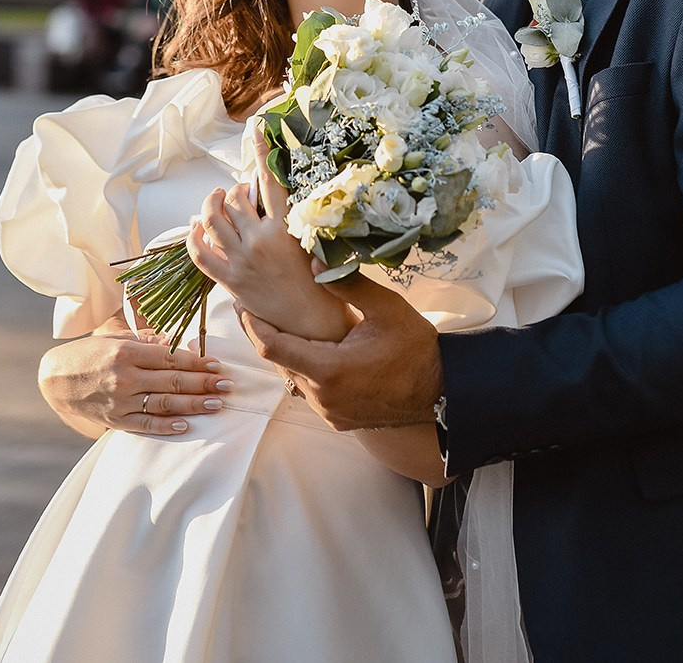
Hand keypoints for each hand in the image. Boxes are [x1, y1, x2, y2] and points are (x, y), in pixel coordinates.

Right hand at [38, 323, 232, 437]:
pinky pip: (145, 424)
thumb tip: (175, 341)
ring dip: (194, 404)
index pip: (171, 357)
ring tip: (217, 404)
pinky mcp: (115, 420)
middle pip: (173, 381)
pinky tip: (186, 425)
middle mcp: (126, 376)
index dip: (197, 361)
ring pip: (164, 404)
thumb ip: (147, 340)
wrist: (55, 379)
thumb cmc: (89, 353)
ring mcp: (121, 401)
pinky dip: (166, 426)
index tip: (218, 365)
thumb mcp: (116, 338)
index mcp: (128, 352)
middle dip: (203, 383)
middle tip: (227, 385)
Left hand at [187, 132, 350, 341]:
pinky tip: (195, 229)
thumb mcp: (314, 243)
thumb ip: (295, 219)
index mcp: (287, 227)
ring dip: (210, 204)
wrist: (313, 325)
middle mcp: (261, 240)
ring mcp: (243, 260)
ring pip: (213, 220)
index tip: (255, 130)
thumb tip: (271, 197)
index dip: (261, 152)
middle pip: (236, 198)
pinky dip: (193, 237)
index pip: (269, 181)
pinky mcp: (230, 281)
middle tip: (238, 192)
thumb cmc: (321, 284)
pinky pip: (200, 254)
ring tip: (215, 200)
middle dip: (234, 189)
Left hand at [235, 268, 443, 431]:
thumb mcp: (385, 308)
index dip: (253, 326)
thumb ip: (347, 285)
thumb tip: (312, 262)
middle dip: (268, 335)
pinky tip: (314, 349)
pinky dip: (306, 369)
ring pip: (294, 377)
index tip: (242, 305)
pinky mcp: (338, 420)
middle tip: (257, 307)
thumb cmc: (415, 347)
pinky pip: (310, 391)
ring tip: (284, 324)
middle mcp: (323, 397)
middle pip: (280, 362)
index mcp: (329, 369)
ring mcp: (330, 412)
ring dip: (288, 353)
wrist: (440, 390)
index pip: (273, 347)